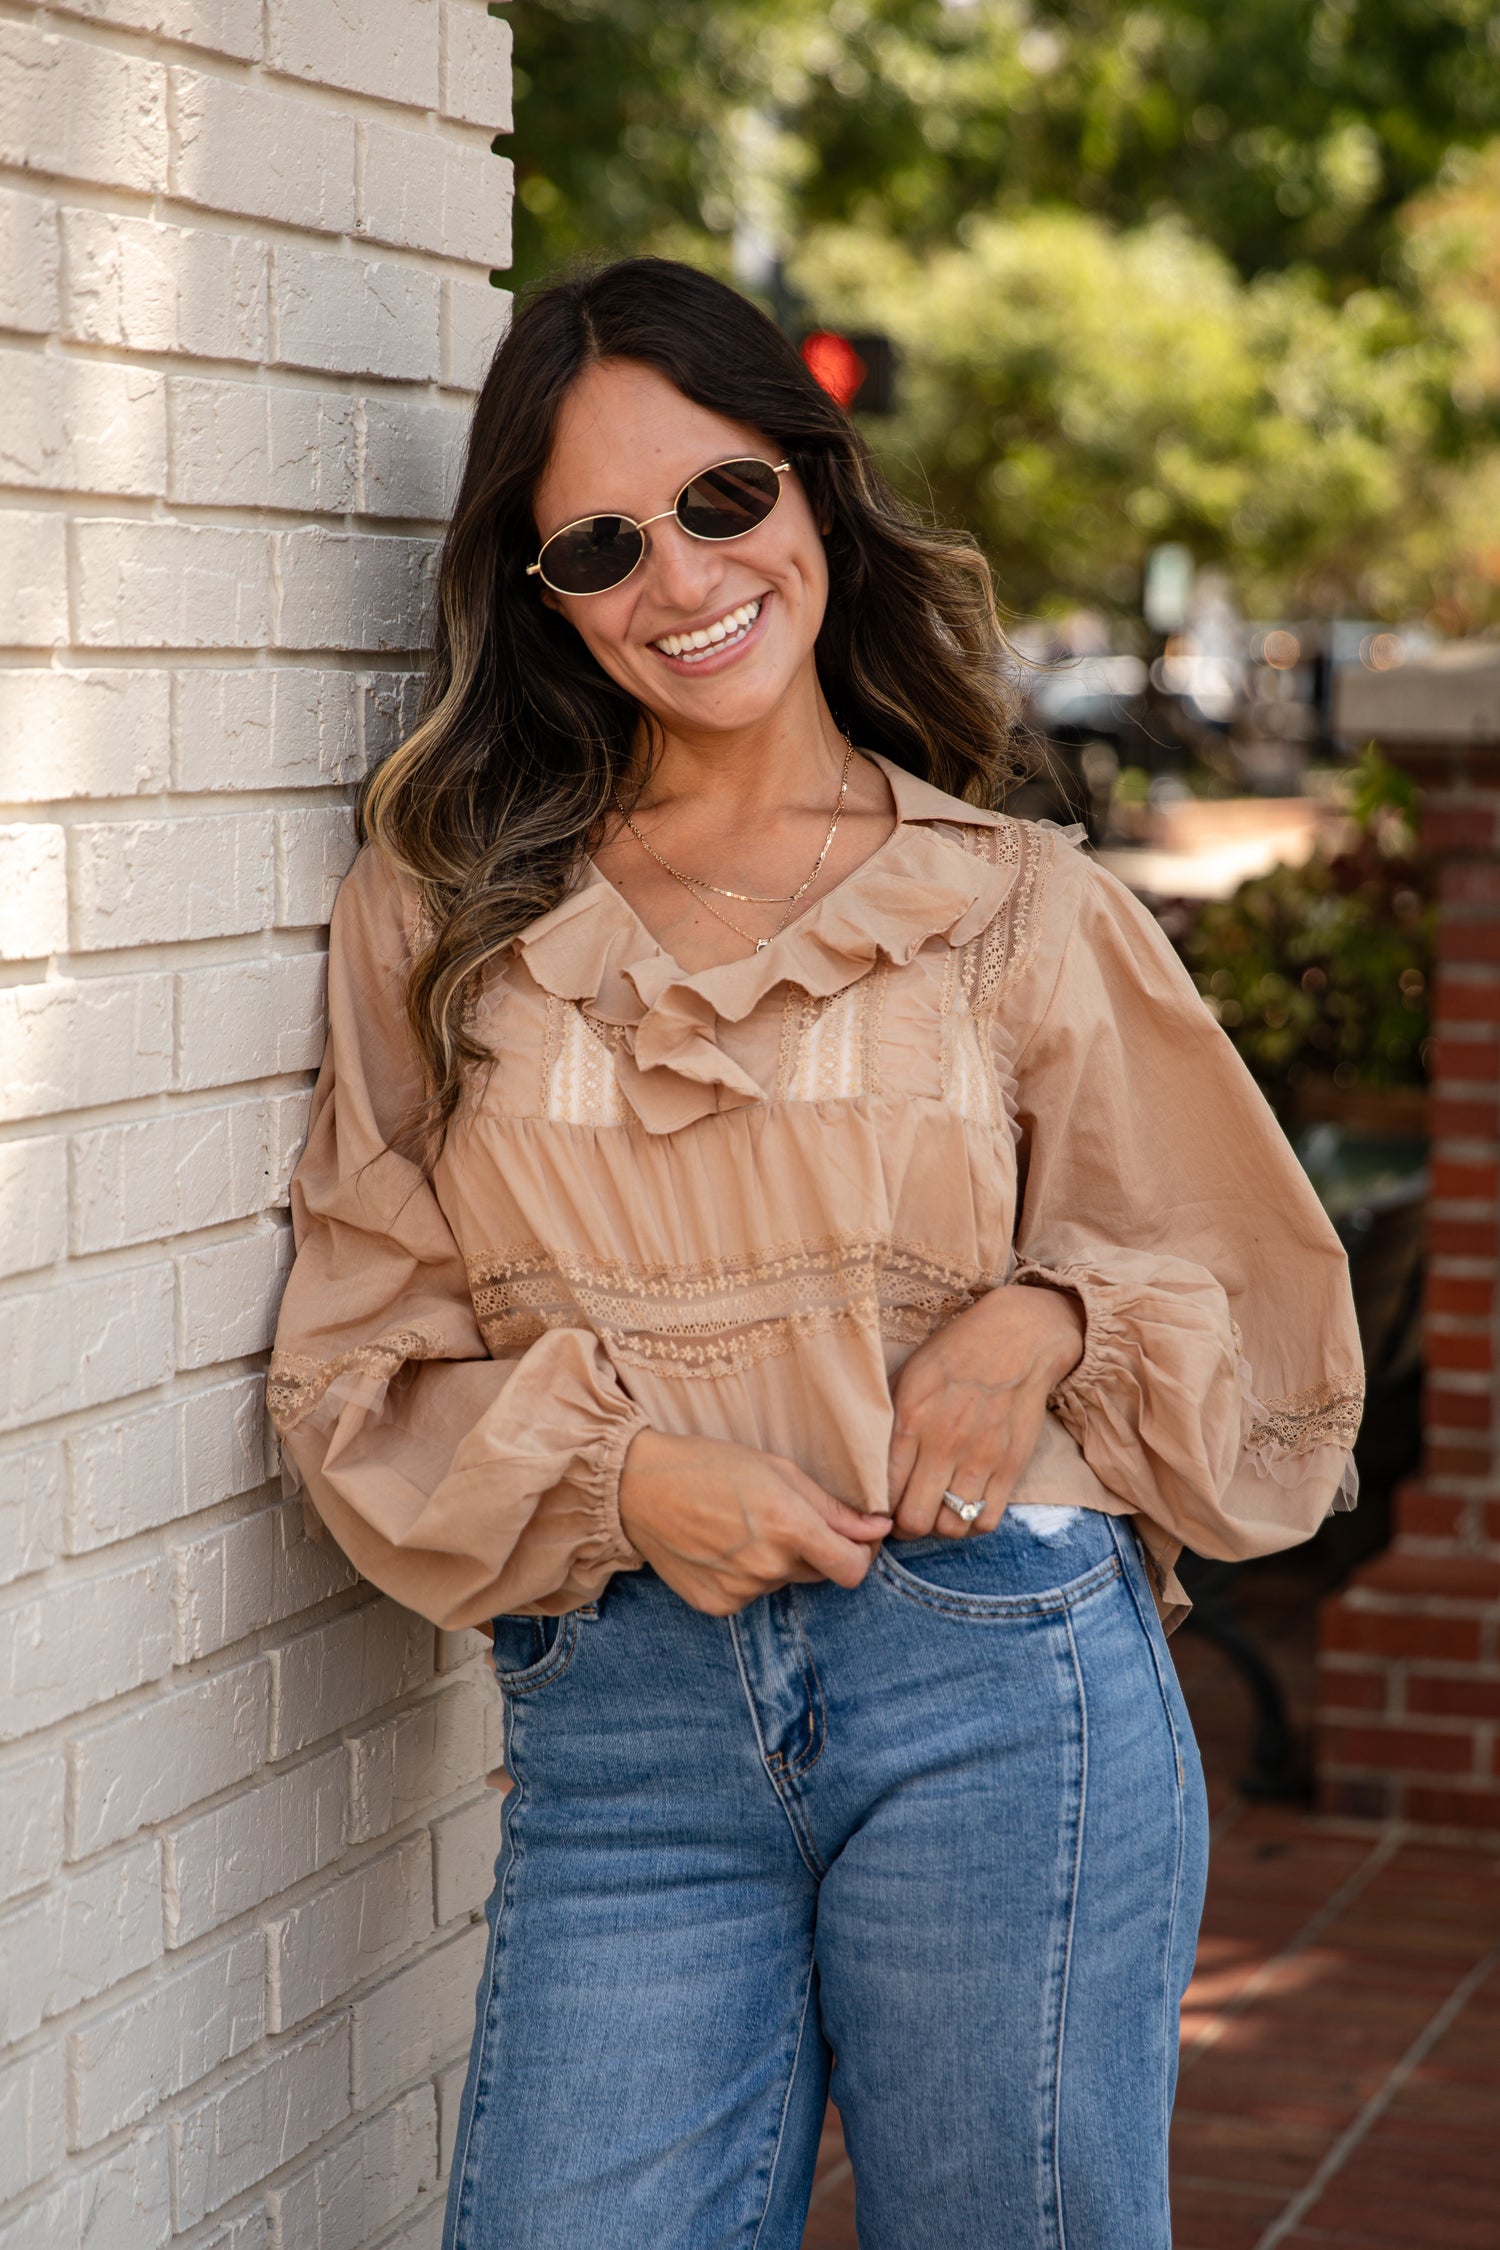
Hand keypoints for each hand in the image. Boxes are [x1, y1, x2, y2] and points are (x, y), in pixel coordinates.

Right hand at [618, 1428, 888, 1615]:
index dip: (861, 1555)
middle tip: (782, 1518)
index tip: (854, 1539)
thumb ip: (834, 1508)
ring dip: (777, 1561)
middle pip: (820, 1573)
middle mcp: (768, 1566)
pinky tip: (722, 1547)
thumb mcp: (780, 1471)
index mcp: (789, 1526)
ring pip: (783, 1582)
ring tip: (742, 1526)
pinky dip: (746, 1575)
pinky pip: (751, 1595)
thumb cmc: (712, 1466)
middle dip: (815, 1550)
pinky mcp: (717, 1605)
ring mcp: (740, 1591)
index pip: (853, 1569)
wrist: (639, 1487)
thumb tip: (879, 1529)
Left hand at [888, 1284, 1084, 1539]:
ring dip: (938, 1528)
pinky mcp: (1011, 1466)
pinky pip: (987, 1520)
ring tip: (936, 1512)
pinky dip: (972, 1525)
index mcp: (911, 1420)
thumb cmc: (954, 1354)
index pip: (884, 1491)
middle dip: (905, 1526)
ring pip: (951, 1527)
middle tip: (906, 1515)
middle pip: (914, 1519)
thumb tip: (866, 1463)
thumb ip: (889, 1420)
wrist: (1017, 1338)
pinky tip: (965, 1507)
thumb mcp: (909, 1376)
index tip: (880, 1507)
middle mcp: (943, 1443)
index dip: (877, 1510)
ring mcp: (980, 1457)